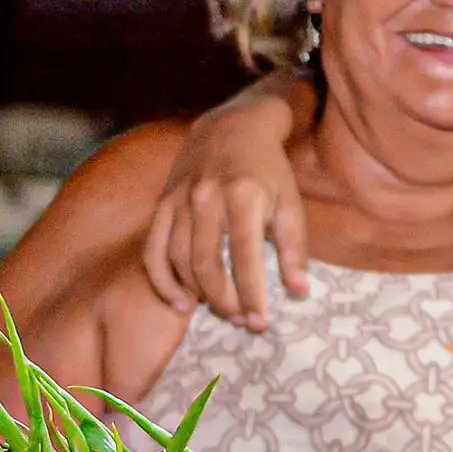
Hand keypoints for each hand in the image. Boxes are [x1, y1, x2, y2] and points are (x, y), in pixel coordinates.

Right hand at [135, 82, 311, 330]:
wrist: (231, 127)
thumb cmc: (268, 171)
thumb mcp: (291, 203)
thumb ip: (295, 250)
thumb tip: (299, 293)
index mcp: (243, 195)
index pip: (244, 256)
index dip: (251, 294)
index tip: (260, 323)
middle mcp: (206, 197)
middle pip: (206, 264)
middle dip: (225, 301)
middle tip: (242, 321)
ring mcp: (178, 200)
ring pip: (179, 260)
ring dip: (199, 294)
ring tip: (222, 311)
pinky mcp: (162, 204)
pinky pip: (153, 251)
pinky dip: (163, 282)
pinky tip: (181, 304)